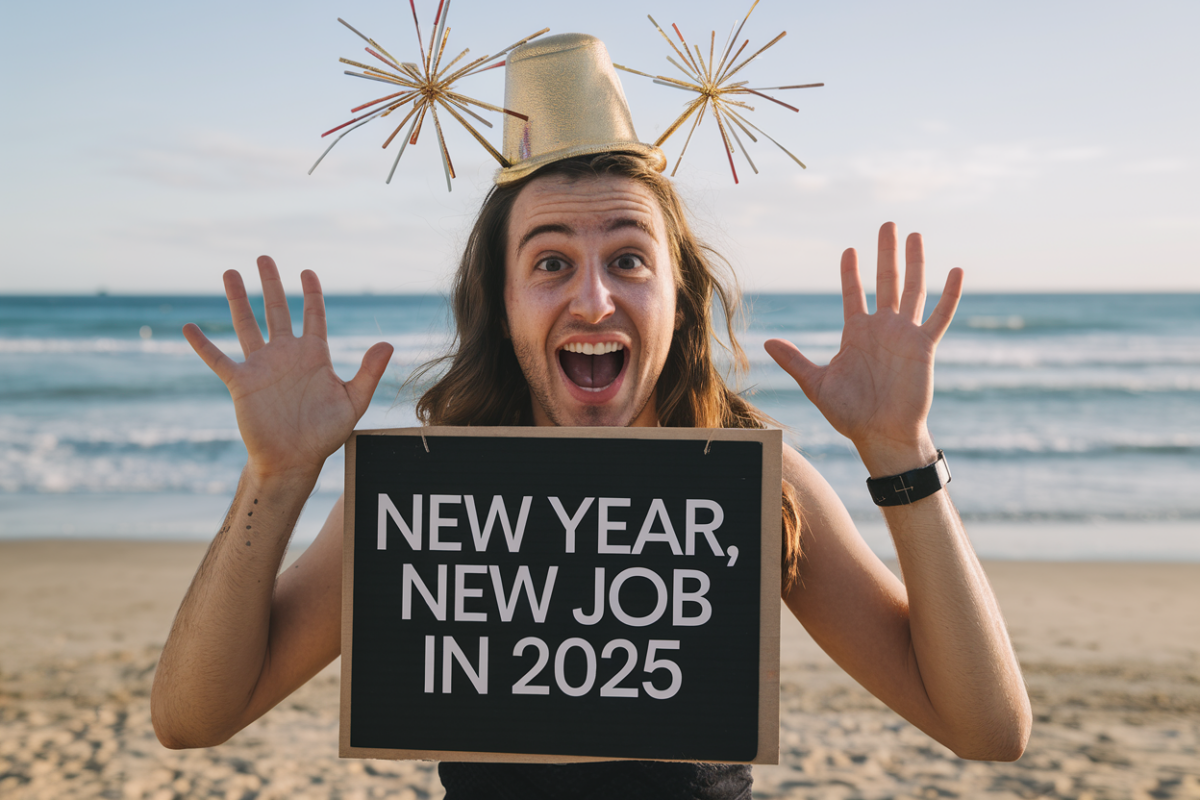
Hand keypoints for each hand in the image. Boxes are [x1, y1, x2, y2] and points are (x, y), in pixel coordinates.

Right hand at [183, 256, 393, 480]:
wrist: (295, 460)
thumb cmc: (325, 434)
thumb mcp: (353, 401)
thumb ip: (368, 372)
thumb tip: (387, 343)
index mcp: (314, 355)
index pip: (313, 315)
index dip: (311, 293)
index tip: (307, 271)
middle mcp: (286, 355)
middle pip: (277, 310)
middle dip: (272, 284)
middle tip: (264, 257)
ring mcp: (262, 366)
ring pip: (247, 325)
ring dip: (238, 300)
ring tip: (230, 273)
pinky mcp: (242, 383)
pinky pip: (218, 360)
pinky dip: (203, 345)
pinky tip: (188, 327)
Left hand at [764, 223, 961, 475]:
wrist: (880, 435)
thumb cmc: (850, 414)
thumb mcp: (816, 384)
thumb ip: (794, 360)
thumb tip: (766, 341)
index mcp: (857, 333)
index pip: (853, 293)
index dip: (851, 272)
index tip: (849, 250)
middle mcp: (882, 328)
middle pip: (886, 281)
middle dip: (885, 253)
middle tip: (887, 224)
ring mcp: (904, 335)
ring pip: (913, 290)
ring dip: (915, 262)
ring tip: (915, 235)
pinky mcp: (924, 347)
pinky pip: (940, 316)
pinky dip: (949, 295)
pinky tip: (955, 270)